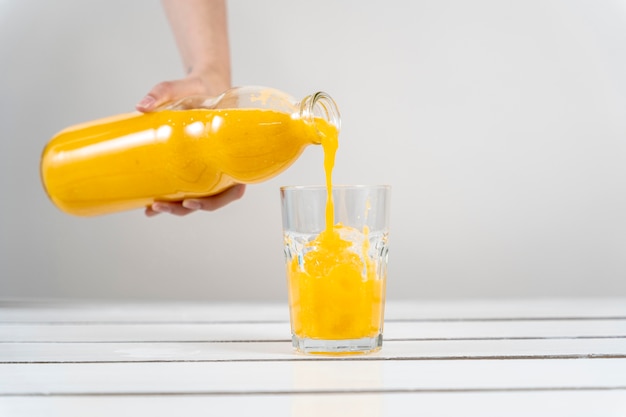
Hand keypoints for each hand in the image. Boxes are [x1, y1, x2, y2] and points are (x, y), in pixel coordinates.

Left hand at [136, 76, 244, 216]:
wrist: (206, 86)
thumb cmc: (205, 89)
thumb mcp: (188, 87)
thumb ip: (165, 92)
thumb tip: (141, 106)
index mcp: (234, 154)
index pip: (232, 190)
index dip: (213, 202)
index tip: (189, 200)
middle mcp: (226, 166)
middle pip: (212, 200)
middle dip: (184, 208)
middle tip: (158, 206)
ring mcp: (212, 168)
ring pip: (201, 197)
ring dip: (177, 208)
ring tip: (152, 209)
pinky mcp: (199, 166)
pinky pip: (190, 186)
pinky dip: (173, 197)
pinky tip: (151, 204)